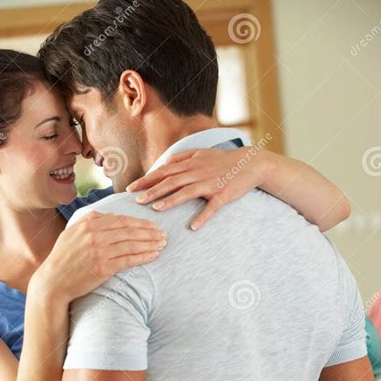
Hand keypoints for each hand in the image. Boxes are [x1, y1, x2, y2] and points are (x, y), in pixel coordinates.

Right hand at [35, 212, 166, 302]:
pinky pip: (129, 260)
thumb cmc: (63, 259)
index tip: (152, 225)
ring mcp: (99, 250)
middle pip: (130, 230)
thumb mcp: (73, 233)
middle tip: (163, 234)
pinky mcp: (103, 267)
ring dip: (150, 243)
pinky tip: (153, 255)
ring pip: (132, 244)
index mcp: (88, 222)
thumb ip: (90, 223)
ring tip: (162, 244)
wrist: (53, 282)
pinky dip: (143, 257)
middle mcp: (95, 234)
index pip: (121, 219)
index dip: (140, 222)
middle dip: (149, 232)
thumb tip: (110, 218)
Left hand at [126, 147, 268, 229]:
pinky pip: (211, 207)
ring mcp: (210, 184)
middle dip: (152, 190)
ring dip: (171, 200)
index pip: (163, 171)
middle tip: (136, 200)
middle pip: (171, 181)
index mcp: (190, 163)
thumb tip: (163, 163)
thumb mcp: (200, 153)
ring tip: (156, 209)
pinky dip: (203, 217)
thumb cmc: (223, 160)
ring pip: (187, 192)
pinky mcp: (223, 195)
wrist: (250, 163)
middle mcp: (197, 172)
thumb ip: (181, 157)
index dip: (146, 180)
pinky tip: (193, 227)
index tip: (130, 188)